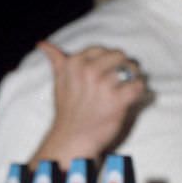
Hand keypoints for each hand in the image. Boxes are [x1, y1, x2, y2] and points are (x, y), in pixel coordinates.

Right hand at [36, 41, 146, 161]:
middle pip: (120, 55)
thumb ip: (57, 60)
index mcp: (75, 62)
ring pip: (131, 69)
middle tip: (118, 83)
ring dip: (132, 79)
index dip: (106, 62)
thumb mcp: (59, 81)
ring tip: (124, 91)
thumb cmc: (67, 110)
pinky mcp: (117, 100)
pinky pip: (138, 85)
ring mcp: (103, 85)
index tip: (101, 77)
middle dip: (122, 67)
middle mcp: (88, 70)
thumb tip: (43, 44)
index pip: (101, 50)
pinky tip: (129, 99)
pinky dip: (138, 92)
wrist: (72, 138)